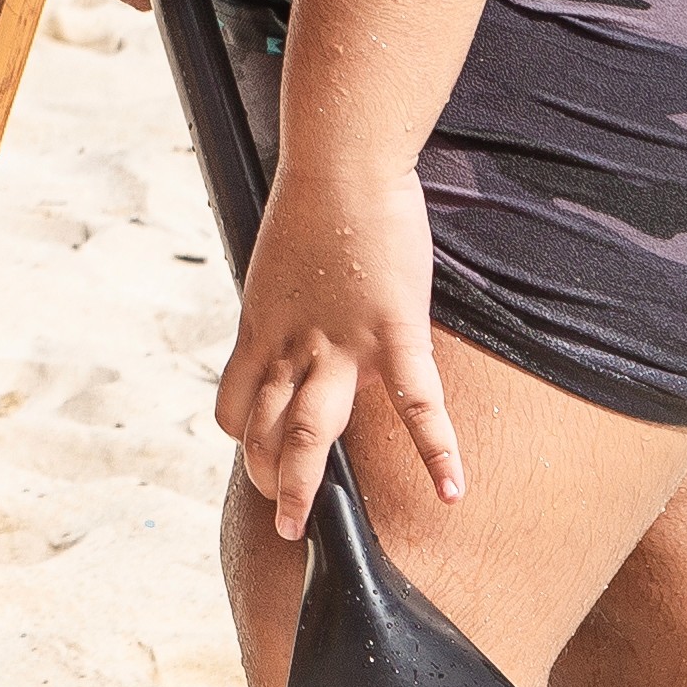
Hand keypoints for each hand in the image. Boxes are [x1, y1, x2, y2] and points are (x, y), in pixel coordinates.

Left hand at [224, 152, 462, 536]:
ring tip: (302, 527)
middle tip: (277, 519)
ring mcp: (339, 342)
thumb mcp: (279, 262)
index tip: (254, 460)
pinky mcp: (394, 331)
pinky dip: (439, 451)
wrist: (343, 160)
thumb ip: (287, 302)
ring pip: (309, 428)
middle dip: (266, 476)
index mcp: (260, 324)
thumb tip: (294, 315)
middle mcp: (290, 342)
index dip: (242, 436)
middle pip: (263, 425)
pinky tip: (453, 491)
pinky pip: (417, 404)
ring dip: (301, 481)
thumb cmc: (316, 199)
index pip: (234, 401)